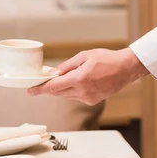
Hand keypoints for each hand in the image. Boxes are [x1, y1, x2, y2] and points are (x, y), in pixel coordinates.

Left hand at [28, 47, 148, 104]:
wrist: (126, 69)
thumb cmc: (107, 59)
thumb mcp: (84, 56)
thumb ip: (66, 66)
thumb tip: (52, 74)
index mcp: (80, 79)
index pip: (54, 87)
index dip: (40, 89)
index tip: (30, 91)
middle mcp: (83, 91)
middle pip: (58, 93)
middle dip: (50, 87)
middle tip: (44, 80)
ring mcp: (88, 98)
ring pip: (66, 95)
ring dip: (62, 88)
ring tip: (67, 77)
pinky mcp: (92, 101)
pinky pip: (75, 97)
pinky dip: (72, 91)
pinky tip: (79, 82)